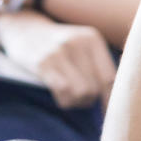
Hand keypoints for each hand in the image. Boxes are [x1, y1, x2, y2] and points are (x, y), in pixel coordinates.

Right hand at [0, 14, 116, 108]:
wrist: (24, 28)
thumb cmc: (59, 43)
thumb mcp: (82, 43)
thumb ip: (98, 65)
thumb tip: (115, 98)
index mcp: (93, 38)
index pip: (110, 77)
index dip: (111, 99)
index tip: (109, 112)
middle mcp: (78, 42)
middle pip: (96, 88)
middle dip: (90, 100)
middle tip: (82, 99)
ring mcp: (60, 51)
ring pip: (81, 92)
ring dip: (76, 102)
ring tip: (71, 97)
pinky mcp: (43, 62)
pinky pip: (62, 92)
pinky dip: (64, 101)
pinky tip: (61, 97)